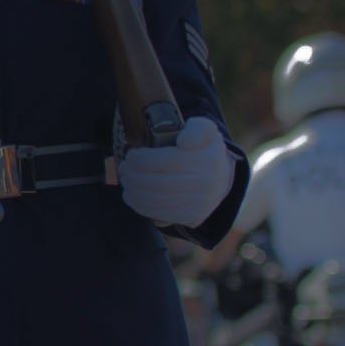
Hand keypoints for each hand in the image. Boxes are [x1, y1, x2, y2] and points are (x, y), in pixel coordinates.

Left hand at [120, 115, 235, 228]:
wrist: (220, 177)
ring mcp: (201, 202)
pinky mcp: (193, 216)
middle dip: (133, 175)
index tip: (131, 155)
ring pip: (157, 199)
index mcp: (208, 158)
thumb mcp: (205, 129)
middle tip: (124, 168)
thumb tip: (183, 142)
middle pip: (159, 183)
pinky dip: (141, 205)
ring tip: (126, 180)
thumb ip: (197, 128)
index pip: (166, 161)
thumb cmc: (204, 149)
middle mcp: (207, 183)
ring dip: (134, 190)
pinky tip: (132, 196)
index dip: (142, 159)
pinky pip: (161, 213)